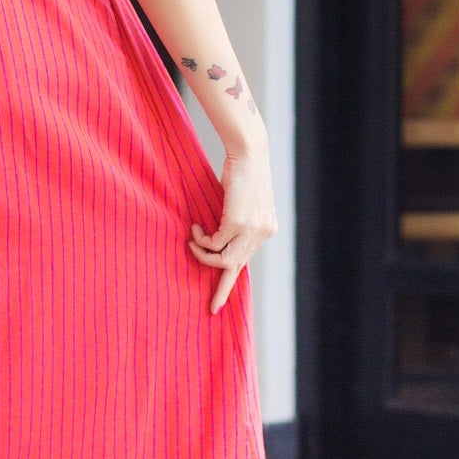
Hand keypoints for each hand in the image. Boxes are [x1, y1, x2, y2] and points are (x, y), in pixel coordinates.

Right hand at [188, 148, 276, 313]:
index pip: (247, 261)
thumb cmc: (241, 171)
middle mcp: (262, 233)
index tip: (217, 305)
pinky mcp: (237, 223)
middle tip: (211, 306)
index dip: (231, 284)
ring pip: (224, 260)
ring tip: (192, 240)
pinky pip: (214, 244)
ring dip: (203, 255)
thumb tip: (215, 236)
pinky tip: (195, 228)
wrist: (249, 152)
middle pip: (236, 268)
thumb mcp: (240, 201)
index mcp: (266, 229)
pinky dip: (201, 240)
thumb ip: (233, 220)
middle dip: (220, 288)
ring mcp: (251, 230)